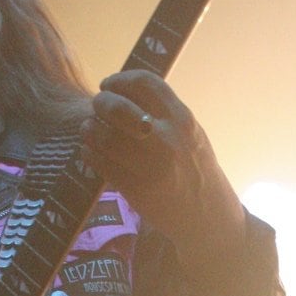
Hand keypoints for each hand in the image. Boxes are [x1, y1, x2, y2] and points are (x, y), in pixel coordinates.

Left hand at [80, 71, 244, 265]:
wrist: (206, 215)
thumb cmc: (195, 169)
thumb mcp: (190, 134)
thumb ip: (164, 113)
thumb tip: (123, 93)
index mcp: (182, 119)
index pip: (144, 83)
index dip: (120, 80)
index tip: (109, 85)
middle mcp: (167, 139)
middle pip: (118, 107)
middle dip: (100, 102)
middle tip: (96, 107)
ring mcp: (150, 165)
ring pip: (103, 136)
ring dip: (89, 129)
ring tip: (89, 129)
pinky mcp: (135, 188)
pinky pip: (100, 162)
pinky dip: (89, 152)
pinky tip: (91, 151)